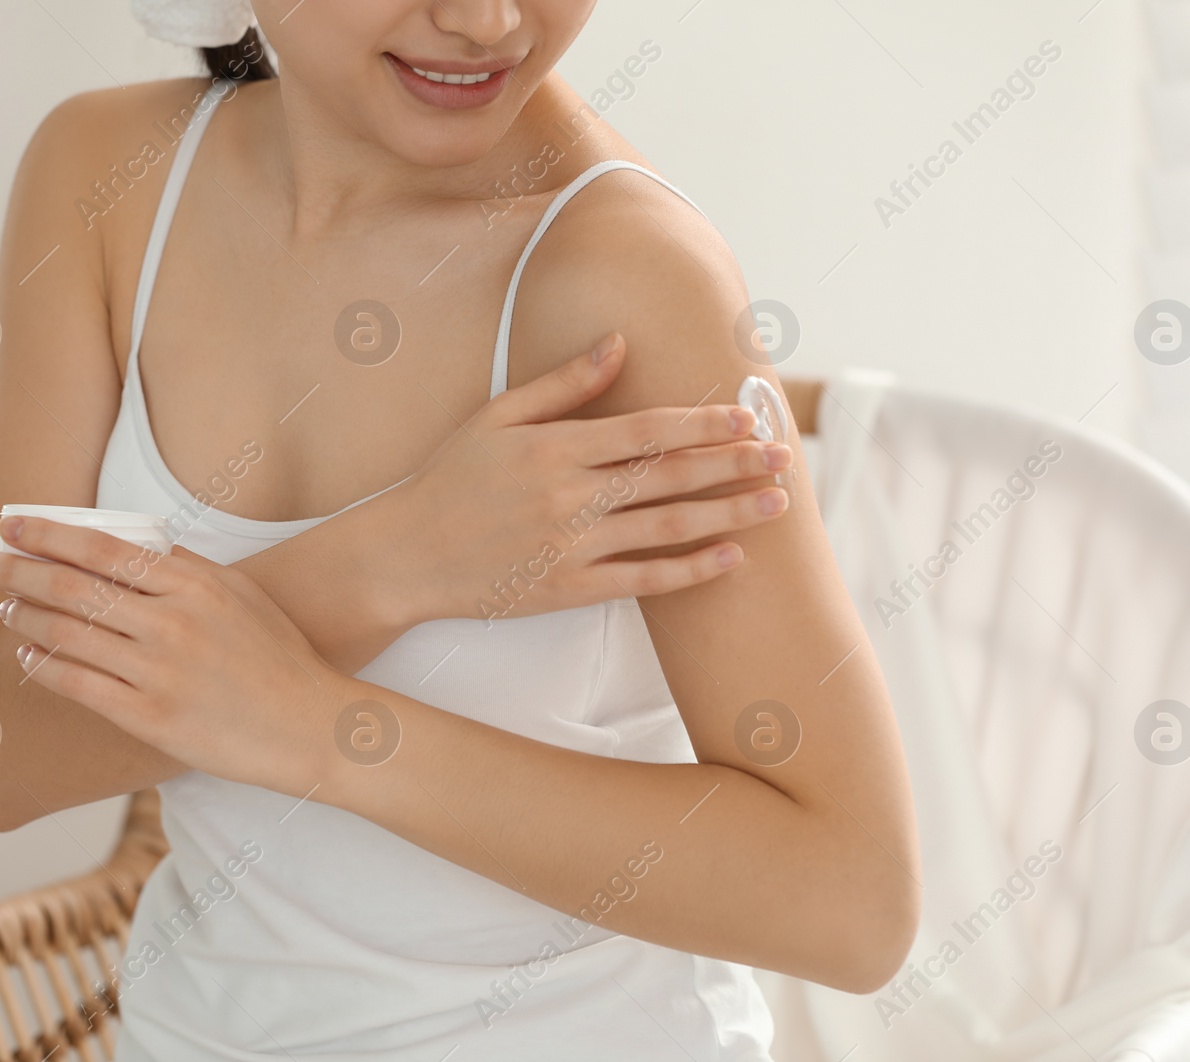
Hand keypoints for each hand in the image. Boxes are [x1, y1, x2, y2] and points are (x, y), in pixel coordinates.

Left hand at [0, 520, 339, 789]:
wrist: (307, 724)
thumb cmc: (280, 659)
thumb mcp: (242, 595)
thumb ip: (188, 570)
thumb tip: (136, 546)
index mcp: (195, 586)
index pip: (104, 549)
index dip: (49, 534)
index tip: (13, 525)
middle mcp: (173, 624)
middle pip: (75, 587)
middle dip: (19, 569)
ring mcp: (159, 672)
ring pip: (69, 634)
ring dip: (27, 615)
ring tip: (8, 604)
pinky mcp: (151, 717)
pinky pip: (79, 685)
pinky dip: (44, 665)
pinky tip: (28, 654)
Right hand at [383, 332, 791, 625]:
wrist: (406, 554)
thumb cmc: (450, 479)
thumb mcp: (498, 415)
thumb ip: (563, 382)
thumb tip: (618, 343)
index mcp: (555, 447)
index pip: (646, 430)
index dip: (702, 422)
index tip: (745, 415)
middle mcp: (569, 496)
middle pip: (669, 476)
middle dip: (732, 464)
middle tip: (782, 456)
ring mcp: (572, 546)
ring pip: (666, 528)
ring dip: (727, 514)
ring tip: (774, 504)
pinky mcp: (569, 589)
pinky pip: (643, 581)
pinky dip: (689, 571)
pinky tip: (729, 559)